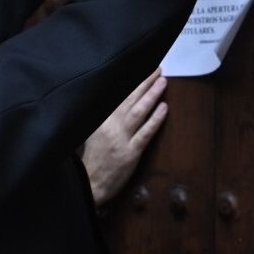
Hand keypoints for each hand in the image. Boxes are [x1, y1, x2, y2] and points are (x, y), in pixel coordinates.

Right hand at [81, 70, 168, 204]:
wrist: (89, 184)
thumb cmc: (89, 160)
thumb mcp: (88, 133)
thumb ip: (101, 118)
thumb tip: (112, 102)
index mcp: (99, 119)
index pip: (117, 96)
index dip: (130, 82)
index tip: (141, 69)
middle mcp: (111, 125)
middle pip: (130, 99)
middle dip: (145, 83)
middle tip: (157, 69)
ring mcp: (122, 138)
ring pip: (139, 112)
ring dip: (152, 95)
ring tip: (163, 82)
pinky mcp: (132, 152)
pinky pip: (146, 132)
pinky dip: (156, 119)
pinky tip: (164, 107)